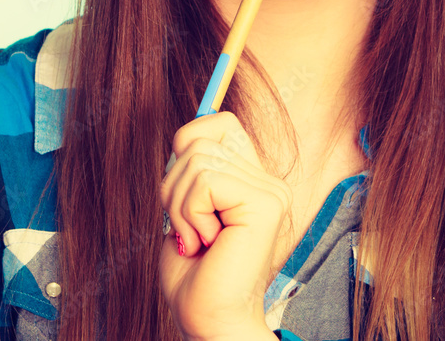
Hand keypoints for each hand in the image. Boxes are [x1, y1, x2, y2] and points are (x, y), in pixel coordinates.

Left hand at [157, 111, 292, 339]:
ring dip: (179, 206)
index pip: (217, 123)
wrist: (208, 320)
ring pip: (197, 161)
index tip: (183, 197)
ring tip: (196, 239)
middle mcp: (268, 182)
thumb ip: (190, 170)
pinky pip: (206, 181)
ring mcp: (271, 192)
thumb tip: (185, 136)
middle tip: (187, 230)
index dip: (186, 147)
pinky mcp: (266, 205)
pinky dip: (190, 214)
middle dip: (173, 187)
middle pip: (198, 141)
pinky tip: (206, 243)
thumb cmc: (193, 274)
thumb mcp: (183, 207)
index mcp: (252, 179)